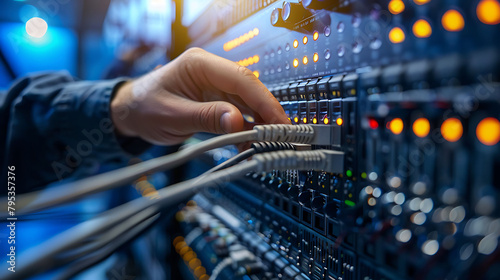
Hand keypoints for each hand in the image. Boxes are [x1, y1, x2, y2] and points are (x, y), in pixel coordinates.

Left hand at [111, 48, 288, 144]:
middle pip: (249, 89)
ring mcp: (214, 85)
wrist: (129, 112)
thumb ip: (206, 118)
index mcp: (199, 65)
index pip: (241, 79)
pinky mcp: (215, 100)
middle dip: (267, 112)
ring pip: (247, 102)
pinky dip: (245, 128)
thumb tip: (237, 122)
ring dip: (259, 122)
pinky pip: (237, 112)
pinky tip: (250, 142)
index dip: (264, 101)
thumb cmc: (143, 107)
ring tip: (268, 142)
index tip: (278, 122)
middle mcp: (211, 71)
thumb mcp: (172, 115)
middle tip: (283, 135)